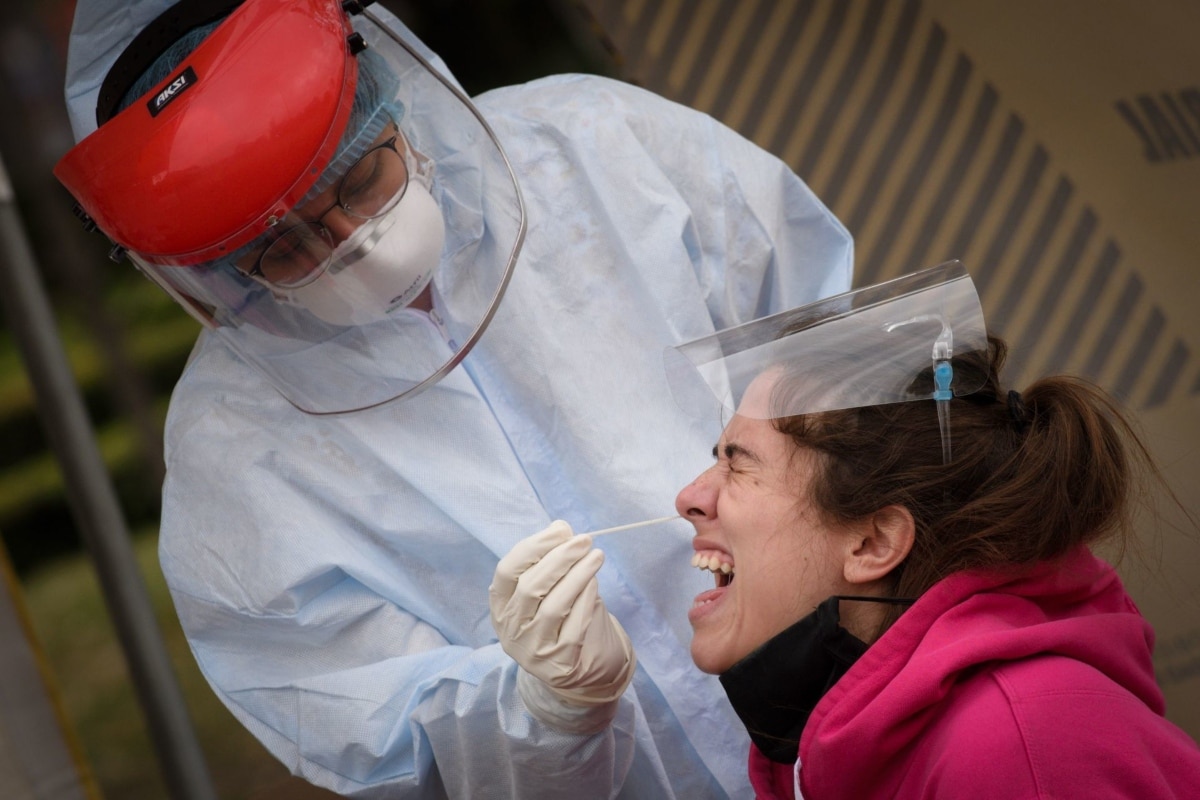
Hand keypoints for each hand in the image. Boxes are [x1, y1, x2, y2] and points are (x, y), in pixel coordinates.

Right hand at [489, 521, 635, 730]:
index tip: (561, 530)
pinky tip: (595, 584)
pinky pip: (573, 629)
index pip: (507, 571)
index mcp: (501, 605)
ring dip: (577, 576)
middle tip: (584, 540)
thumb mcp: (549, 588)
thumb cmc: (562, 617)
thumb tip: (561, 528)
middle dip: (559, 558)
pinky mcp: (557, 665)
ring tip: (597, 556)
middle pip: (530, 587)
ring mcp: (531, 650)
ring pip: (552, 607)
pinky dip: (585, 602)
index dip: (533, 547)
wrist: (578, 667)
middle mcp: (510, 629)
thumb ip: (551, 560)